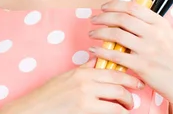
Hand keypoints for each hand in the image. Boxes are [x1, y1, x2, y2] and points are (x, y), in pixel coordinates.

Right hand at [0, 58, 144, 113]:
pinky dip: (120, 112)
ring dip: (127, 102)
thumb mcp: (66, 78)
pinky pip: (111, 110)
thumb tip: (97, 62)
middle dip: (132, 87)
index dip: (127, 74)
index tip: (136, 78)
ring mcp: (86, 94)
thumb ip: (84, 70)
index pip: (111, 69)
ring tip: (129, 106)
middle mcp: (86, 80)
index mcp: (82, 71)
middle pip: (118, 81)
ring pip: (117, 95)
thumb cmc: (49, 96)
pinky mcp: (85, 108)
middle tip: (138, 91)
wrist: (33, 109)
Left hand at [88, 1, 172, 113]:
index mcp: (160, 23)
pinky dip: (102, 52)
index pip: (133, 7)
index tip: (104, 7)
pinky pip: (116, 56)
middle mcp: (154, 34)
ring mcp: (148, 50)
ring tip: (92, 34)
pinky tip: (94, 50)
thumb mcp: (167, 35)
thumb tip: (129, 13)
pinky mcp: (142, 66)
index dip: (115, 4)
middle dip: (104, 17)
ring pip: (117, 35)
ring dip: (100, 33)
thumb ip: (150, 25)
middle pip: (122, 19)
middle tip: (94, 20)